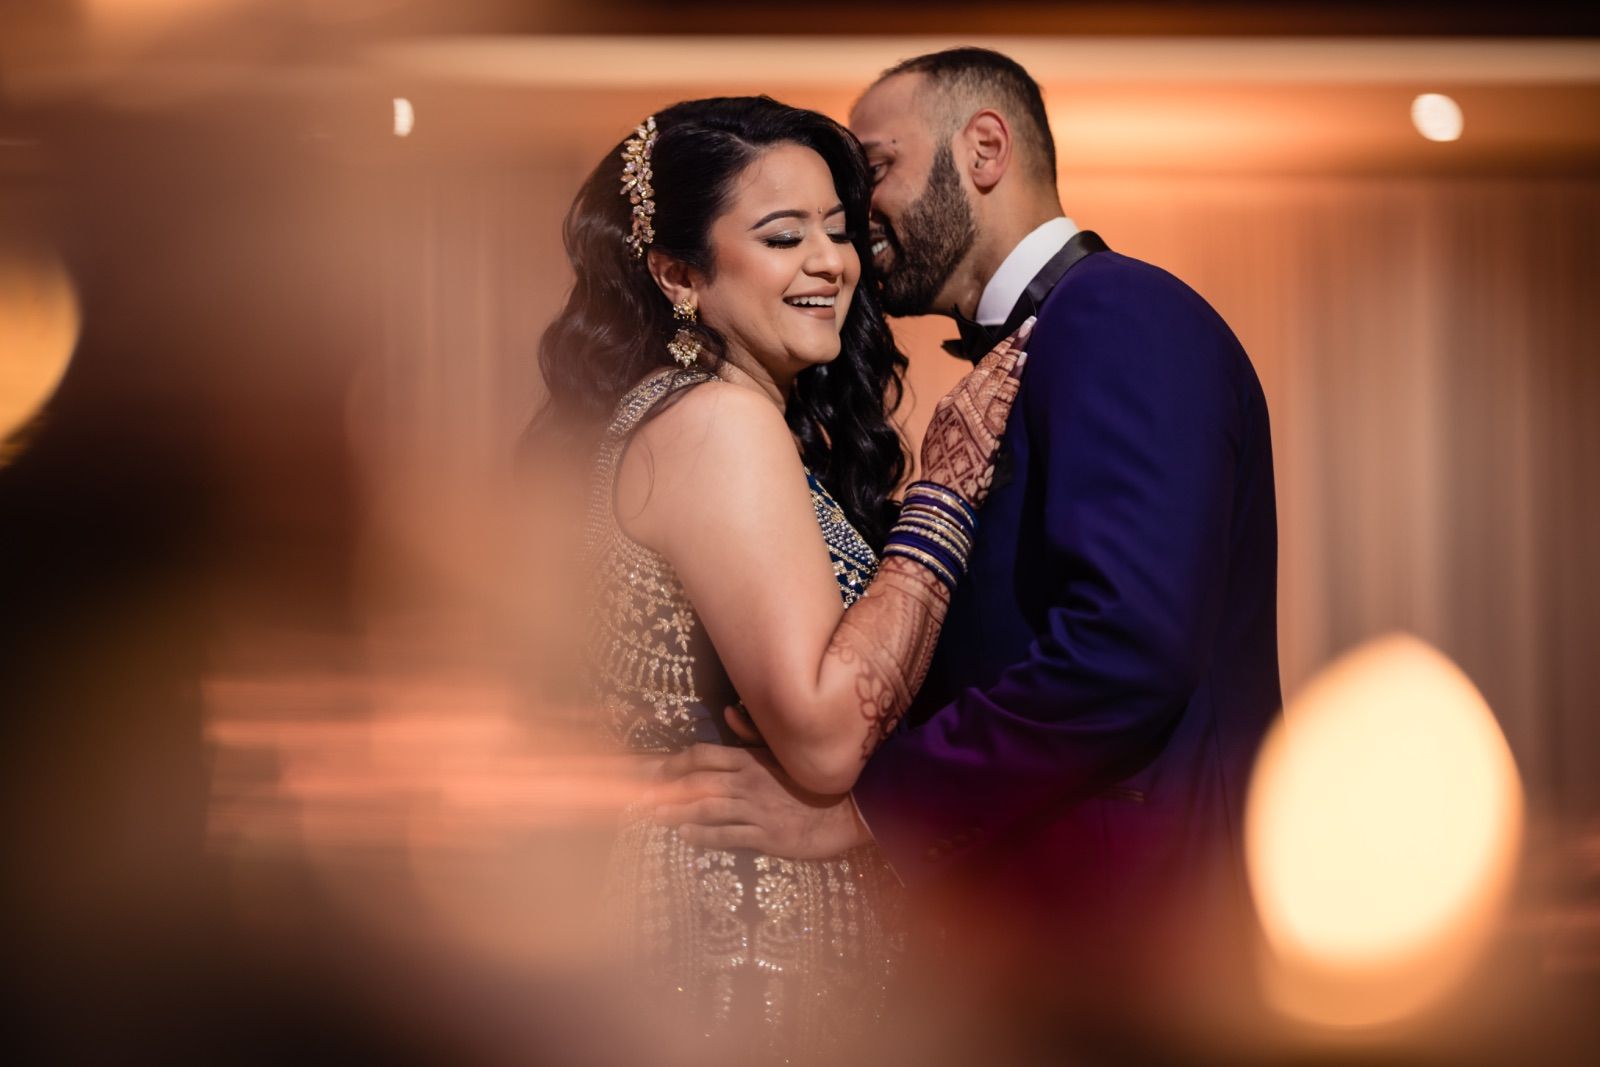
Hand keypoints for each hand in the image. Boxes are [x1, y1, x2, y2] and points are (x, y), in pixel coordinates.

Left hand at [649, 736, 871, 859]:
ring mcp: (757, 808)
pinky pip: (727, 834)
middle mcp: (748, 781)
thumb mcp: (785, 750)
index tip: (656, 771)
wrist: (851, 808)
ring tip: (655, 817)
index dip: (675, 762)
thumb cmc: (816, 780)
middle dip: (665, 790)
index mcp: (751, 759)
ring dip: (676, 813)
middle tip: (640, 798)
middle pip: (696, 782)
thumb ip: (754, 733)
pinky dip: (703, 835)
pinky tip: (686, 835)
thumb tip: (726, 711)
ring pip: (706, 808)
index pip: (703, 755)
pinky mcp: (767, 834)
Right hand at [920, 316, 1032, 507]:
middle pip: (987, 367)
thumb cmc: (943, 472)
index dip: (995, 355)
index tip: (1010, 341)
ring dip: (1014, 352)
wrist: (941, 495)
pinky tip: (1025, 361)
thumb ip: (959, 419)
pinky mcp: (987, 428)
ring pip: (996, 376)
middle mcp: (959, 403)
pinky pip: (1003, 396)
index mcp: (948, 405)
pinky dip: (1014, 377)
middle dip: (1008, 344)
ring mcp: (973, 414)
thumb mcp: (944, 438)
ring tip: (1029, 333)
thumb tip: (975, 408)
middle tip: (1027, 323)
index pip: (976, 373)